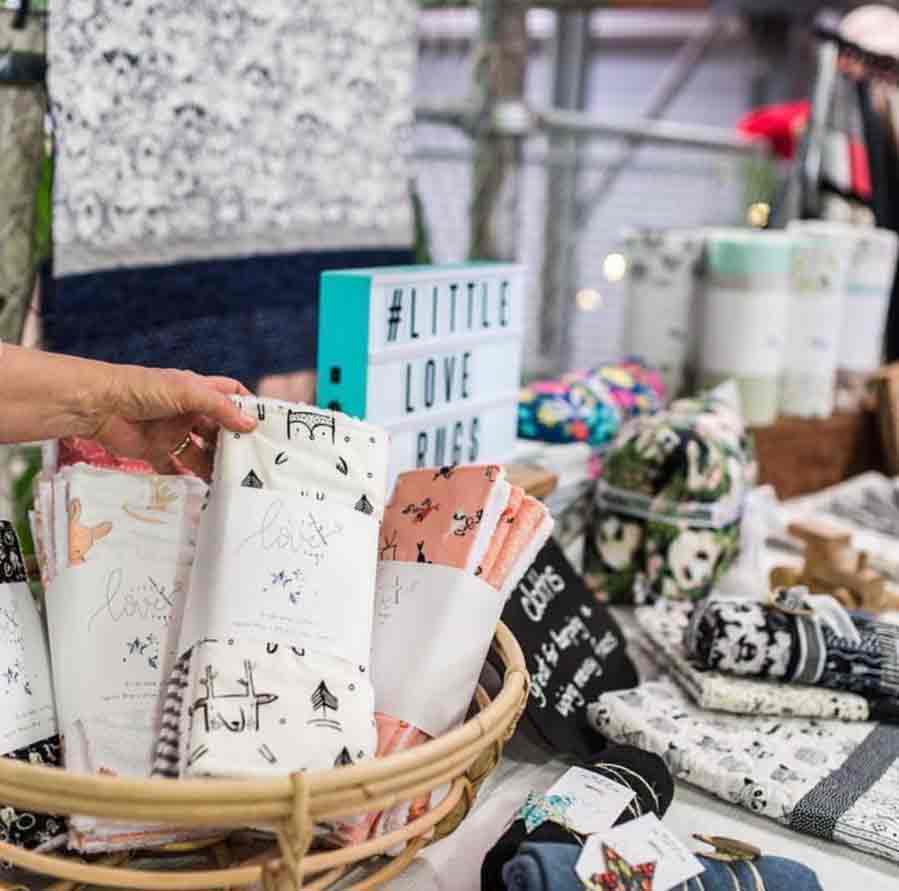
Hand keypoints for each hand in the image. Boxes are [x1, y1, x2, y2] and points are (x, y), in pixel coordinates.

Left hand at [87, 367, 256, 478]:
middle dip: (234, 443)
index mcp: (197, 390)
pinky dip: (187, 479)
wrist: (98, 406)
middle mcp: (188, 411)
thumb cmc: (143, 389)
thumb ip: (220, 408)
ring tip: (232, 481)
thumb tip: (250, 425)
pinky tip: (202, 490)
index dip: (247, 407)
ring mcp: (172, 432)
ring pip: (200, 451)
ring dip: (214, 465)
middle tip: (254, 461)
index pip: (230, 395)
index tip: (266, 425)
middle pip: (219, 428)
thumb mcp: (189, 392)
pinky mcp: (155, 451)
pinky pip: (175, 468)